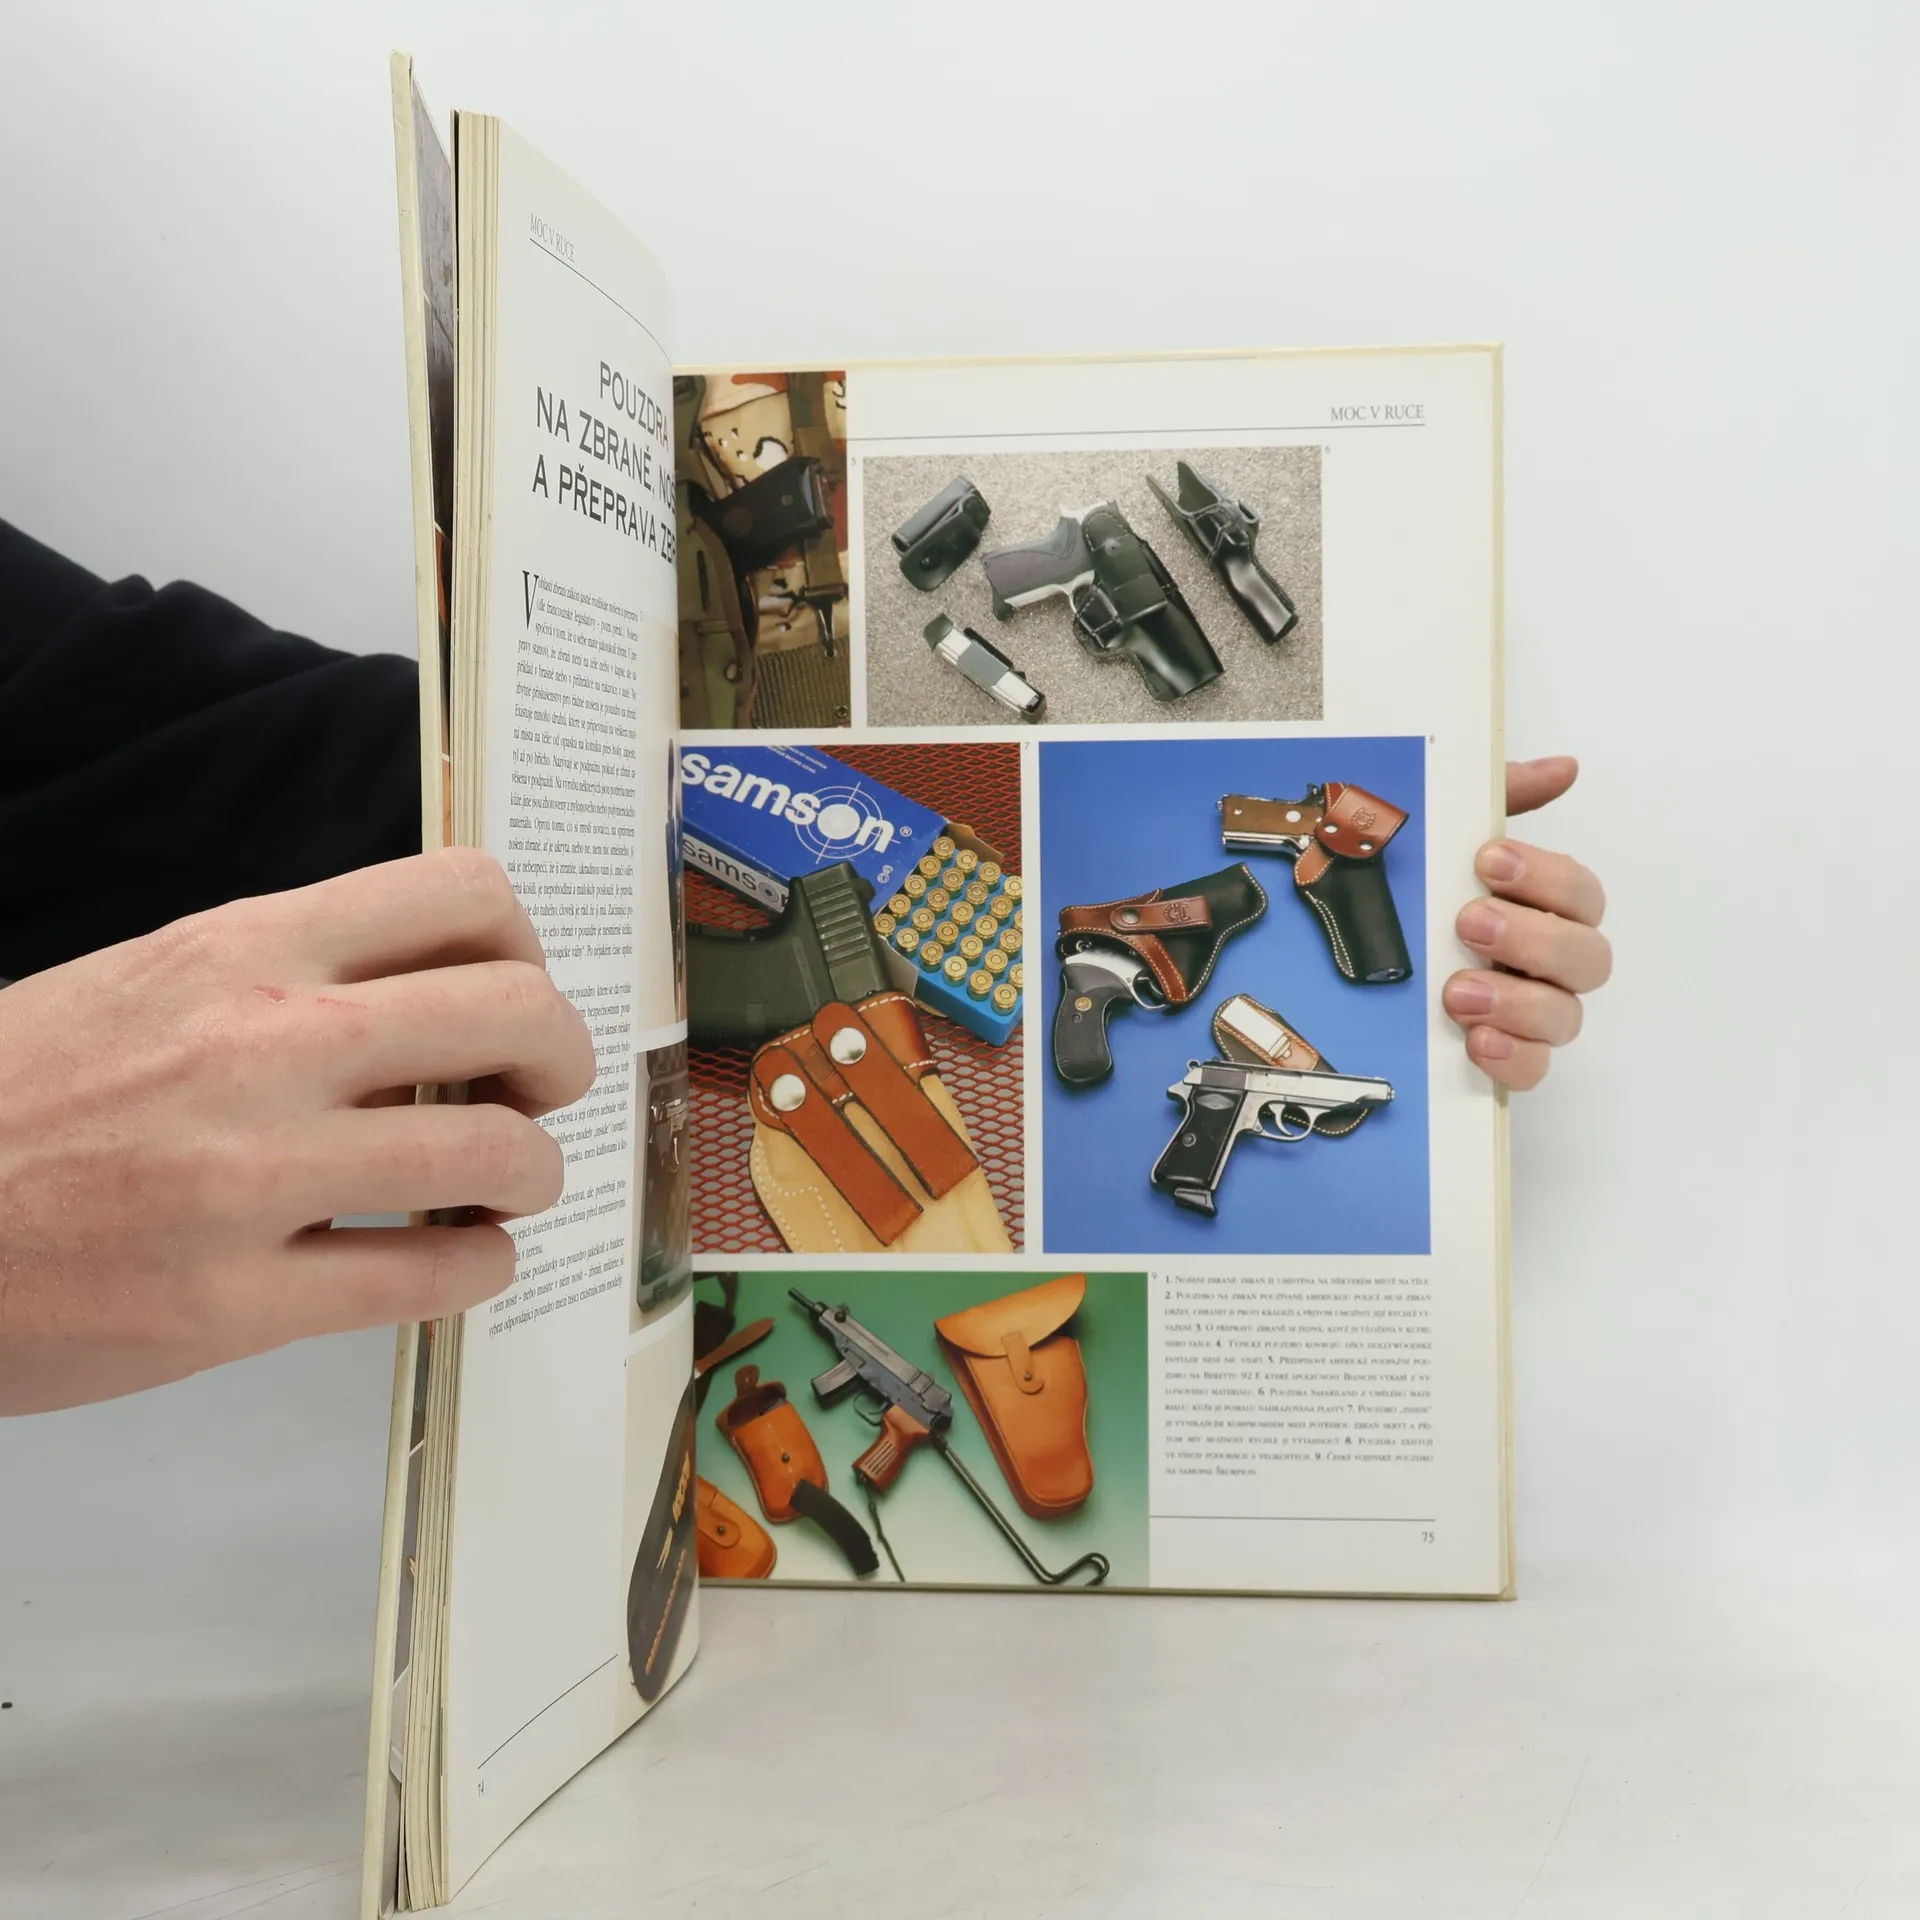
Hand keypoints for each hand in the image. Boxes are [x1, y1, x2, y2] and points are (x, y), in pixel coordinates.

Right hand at [0, 850, 594, 1413]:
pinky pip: (430, 1277)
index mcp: (244, 948)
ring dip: (533, 1173)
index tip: (511, 994)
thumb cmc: (20, 1095)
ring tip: (504, 1186)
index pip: (462, 895)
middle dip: (563, 1058)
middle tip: (540, 1093)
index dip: (524, 948)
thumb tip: (435, 992)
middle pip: (516, 1014)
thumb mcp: (153, 981)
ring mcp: (250, 1176)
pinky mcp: (231, 1303)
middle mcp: (264, 1043)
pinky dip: (479, 1268)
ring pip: (497, 1153)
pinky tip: (460, 1259)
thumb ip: (292, 974)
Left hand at [1443, 756, 1610, 1090]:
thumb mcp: (1442, 833)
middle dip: (1532, 937)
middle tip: (1468, 923)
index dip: (1548, 877)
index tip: (1488, 861)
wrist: (1343, 955)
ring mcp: (1529, 1014)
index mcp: (1541, 906)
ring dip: (1518, 1002)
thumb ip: (1499, 797)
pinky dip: (1512, 1059)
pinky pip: (1532, 1071)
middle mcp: (1546, 962)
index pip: (1581, 892)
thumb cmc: (1414, 889)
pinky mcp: (1502, 1057)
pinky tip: (1477, 1042)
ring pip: (1566, 1017)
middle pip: (1588, 957)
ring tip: (1458, 991)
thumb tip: (1562, 767)